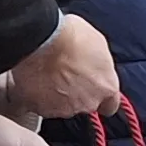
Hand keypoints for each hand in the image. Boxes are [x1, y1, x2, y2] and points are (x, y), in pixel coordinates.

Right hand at [0, 16, 119, 121]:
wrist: (41, 39)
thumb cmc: (70, 36)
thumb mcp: (98, 45)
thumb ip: (99, 65)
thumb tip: (94, 65)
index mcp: (106, 86)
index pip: (109, 105)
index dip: (101, 99)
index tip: (94, 92)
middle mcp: (88, 102)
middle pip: (84, 104)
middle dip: (76, 93)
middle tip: (65, 74)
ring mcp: (64, 108)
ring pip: (62, 106)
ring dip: (57, 95)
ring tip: (48, 75)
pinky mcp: (41, 109)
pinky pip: (41, 106)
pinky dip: (38, 96)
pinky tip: (35, 81)